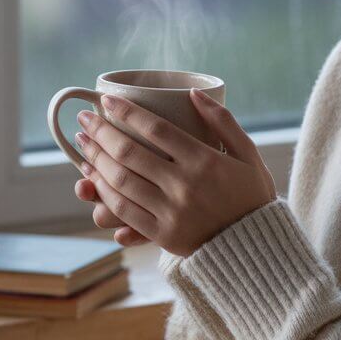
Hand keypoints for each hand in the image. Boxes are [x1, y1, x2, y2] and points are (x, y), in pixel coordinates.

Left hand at [74, 88, 277, 256]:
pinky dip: (105, 194)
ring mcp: (172, 212)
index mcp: (205, 160)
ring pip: (122, 182)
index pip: (156, 129)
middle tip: (84, 119)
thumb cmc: (251, 194)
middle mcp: (184, 185)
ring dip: (97, 161)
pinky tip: (94, 179)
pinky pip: (126, 212)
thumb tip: (194, 93)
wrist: (256, 246)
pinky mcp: (164, 235)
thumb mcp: (248, 153)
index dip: (127, 112)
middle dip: (101, 133)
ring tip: (83, 145)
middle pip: (131, 153)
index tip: (107, 99)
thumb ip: (223, 120)